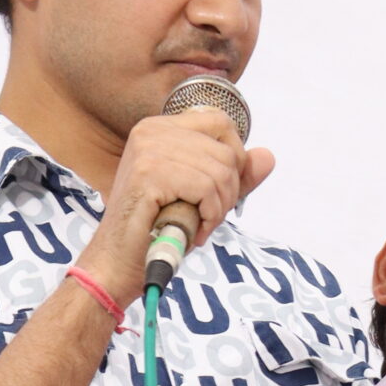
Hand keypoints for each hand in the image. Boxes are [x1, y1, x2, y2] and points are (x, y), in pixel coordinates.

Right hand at [82, 106, 274, 310]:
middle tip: (207, 217)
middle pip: (226, 150)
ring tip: (198, 226)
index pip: (220, 122)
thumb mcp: (202, 198)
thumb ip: (234, 176)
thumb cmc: (155, 231)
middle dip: (228, 192)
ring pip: (220, 171)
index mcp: (161, 128)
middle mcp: (152, 131)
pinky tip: (193, 230)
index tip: (218, 192)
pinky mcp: (148, 173)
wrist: (117, 263)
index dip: (233, 158)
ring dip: (217, 209)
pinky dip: (208, 215)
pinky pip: (206, 187)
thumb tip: (268, 156)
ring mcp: (148, 149)